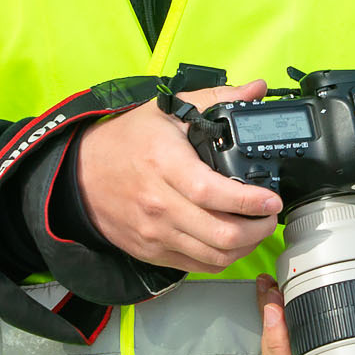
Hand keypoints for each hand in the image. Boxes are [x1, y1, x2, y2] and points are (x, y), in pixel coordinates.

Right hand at [77, 81, 281, 271]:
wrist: (82, 176)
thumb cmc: (126, 142)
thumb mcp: (167, 111)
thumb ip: (216, 98)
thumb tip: (255, 89)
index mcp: (165, 165)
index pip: (212, 193)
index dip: (249, 201)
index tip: (272, 199)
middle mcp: (160, 204)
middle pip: (221, 234)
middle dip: (258, 228)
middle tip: (271, 214)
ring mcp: (156, 233)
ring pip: (214, 256)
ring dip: (246, 246)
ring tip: (257, 228)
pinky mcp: (153, 251)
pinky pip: (198, 265)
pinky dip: (223, 258)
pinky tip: (233, 241)